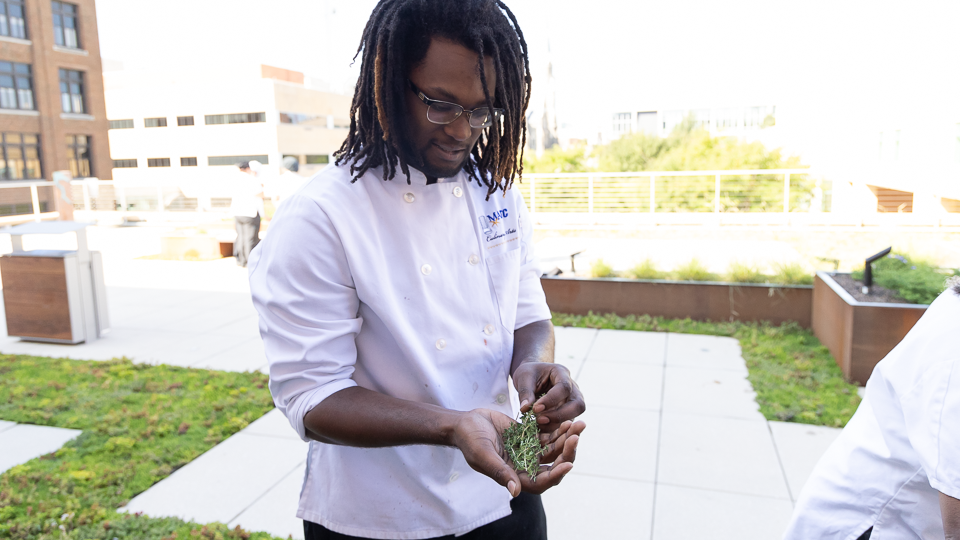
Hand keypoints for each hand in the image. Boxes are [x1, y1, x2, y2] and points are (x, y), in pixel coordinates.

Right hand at [450, 409, 579, 496]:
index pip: (541, 482)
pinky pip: (549, 435)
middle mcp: (525, 466)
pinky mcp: (529, 437)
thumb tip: (515, 491)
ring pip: (554, 449)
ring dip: (567, 439)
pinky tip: (568, 419)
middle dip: (567, 452)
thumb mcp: (483, 455)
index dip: (556, 475)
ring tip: (578, 424)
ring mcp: (528, 451)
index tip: (568, 463)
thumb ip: (499, 472)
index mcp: (515, 476)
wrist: (466, 422)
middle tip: (576, 437)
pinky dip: (559, 429)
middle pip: (553, 465)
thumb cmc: (470, 440)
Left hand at [513, 362, 585, 431]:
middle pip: (578, 404)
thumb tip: (525, 409)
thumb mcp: (523, 378)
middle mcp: (572, 386)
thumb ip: (525, 392)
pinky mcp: (568, 411)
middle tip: (540, 419)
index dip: (551, 400)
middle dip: (560, 415)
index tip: (535, 408)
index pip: (564, 387)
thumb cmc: (529, 374)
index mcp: (561, 372)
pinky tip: (540, 428)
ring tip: (538, 424)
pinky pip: (566, 422)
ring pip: (574, 415)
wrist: (531, 377)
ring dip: (556, 423)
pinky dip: (553, 427)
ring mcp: (572, 399)